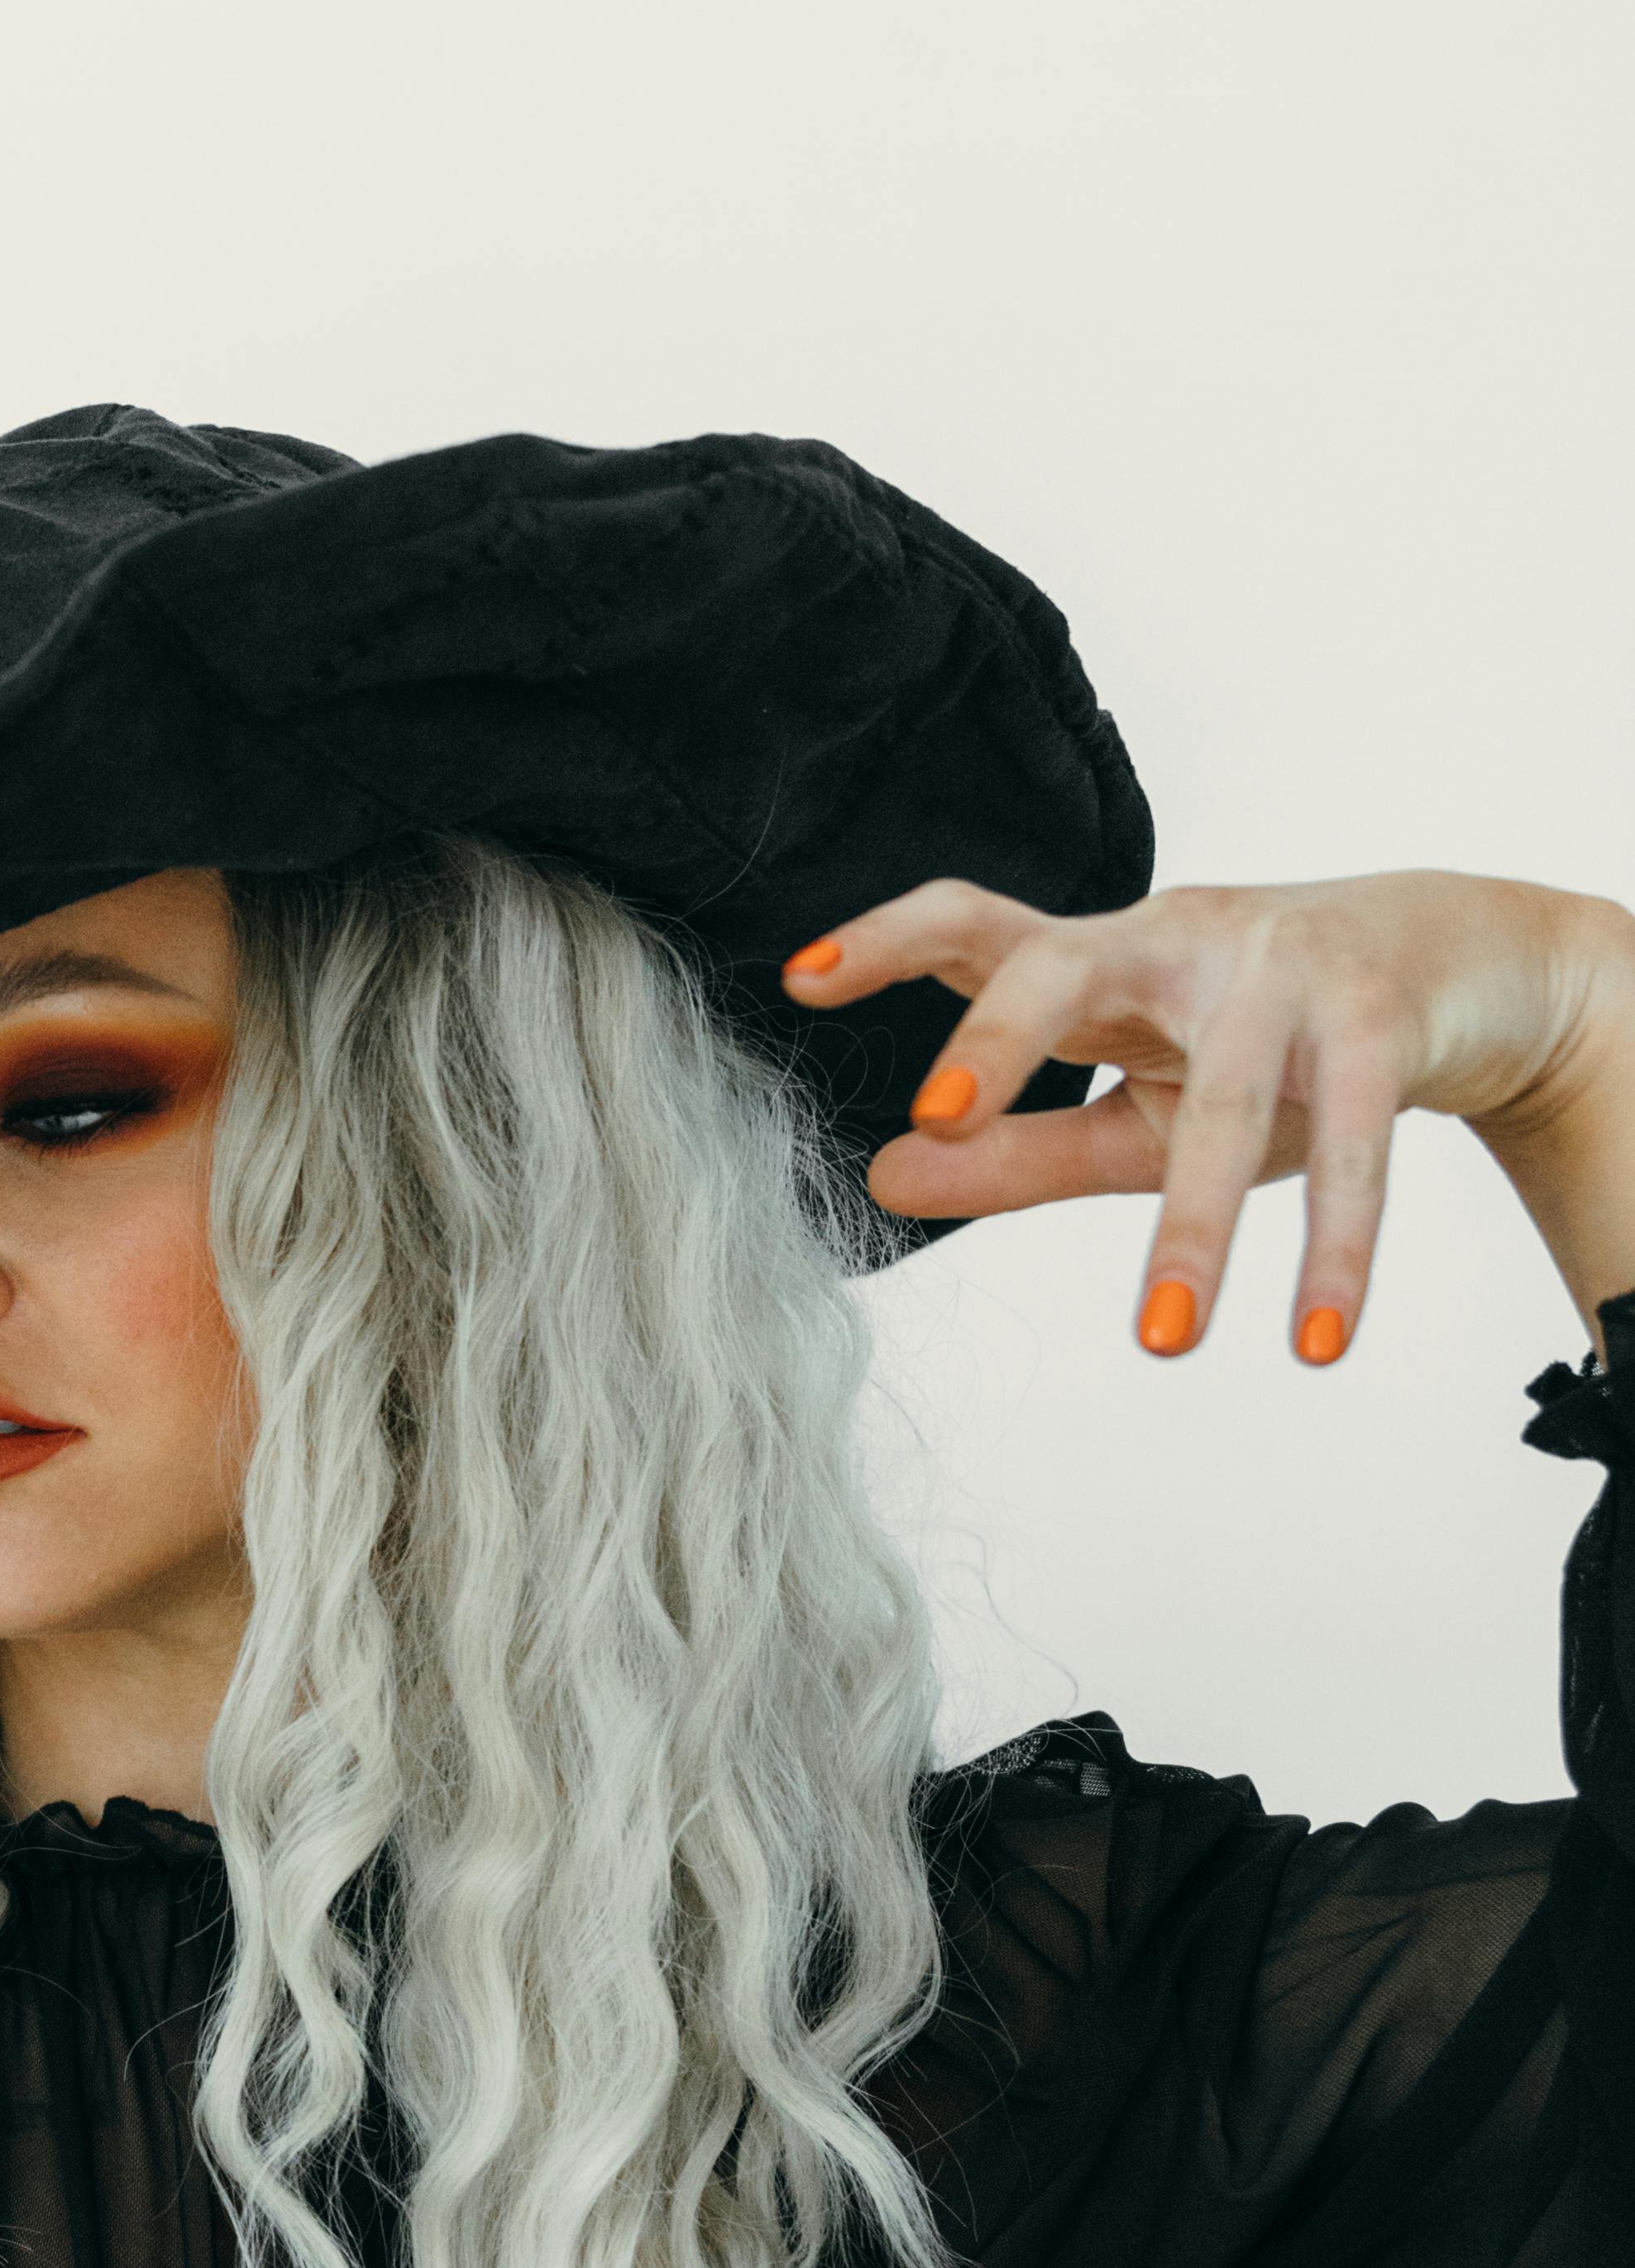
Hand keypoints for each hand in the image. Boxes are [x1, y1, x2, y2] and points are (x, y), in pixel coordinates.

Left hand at [783, 867, 1634, 1355]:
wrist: (1468, 961)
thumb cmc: (1266, 1038)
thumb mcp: (1131, 1100)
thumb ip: (1012, 1146)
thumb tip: (882, 1178)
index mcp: (1100, 955)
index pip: (976, 926)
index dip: (889, 942)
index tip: (798, 979)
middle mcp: (1176, 938)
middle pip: (1063, 969)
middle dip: (998, 1038)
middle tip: (936, 1114)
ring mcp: (1282, 972)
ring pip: (1221, 1099)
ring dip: (1192, 1228)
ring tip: (1159, 1341)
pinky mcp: (1380, 1022)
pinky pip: (1354, 1144)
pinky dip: (1338, 1248)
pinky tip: (1314, 1337)